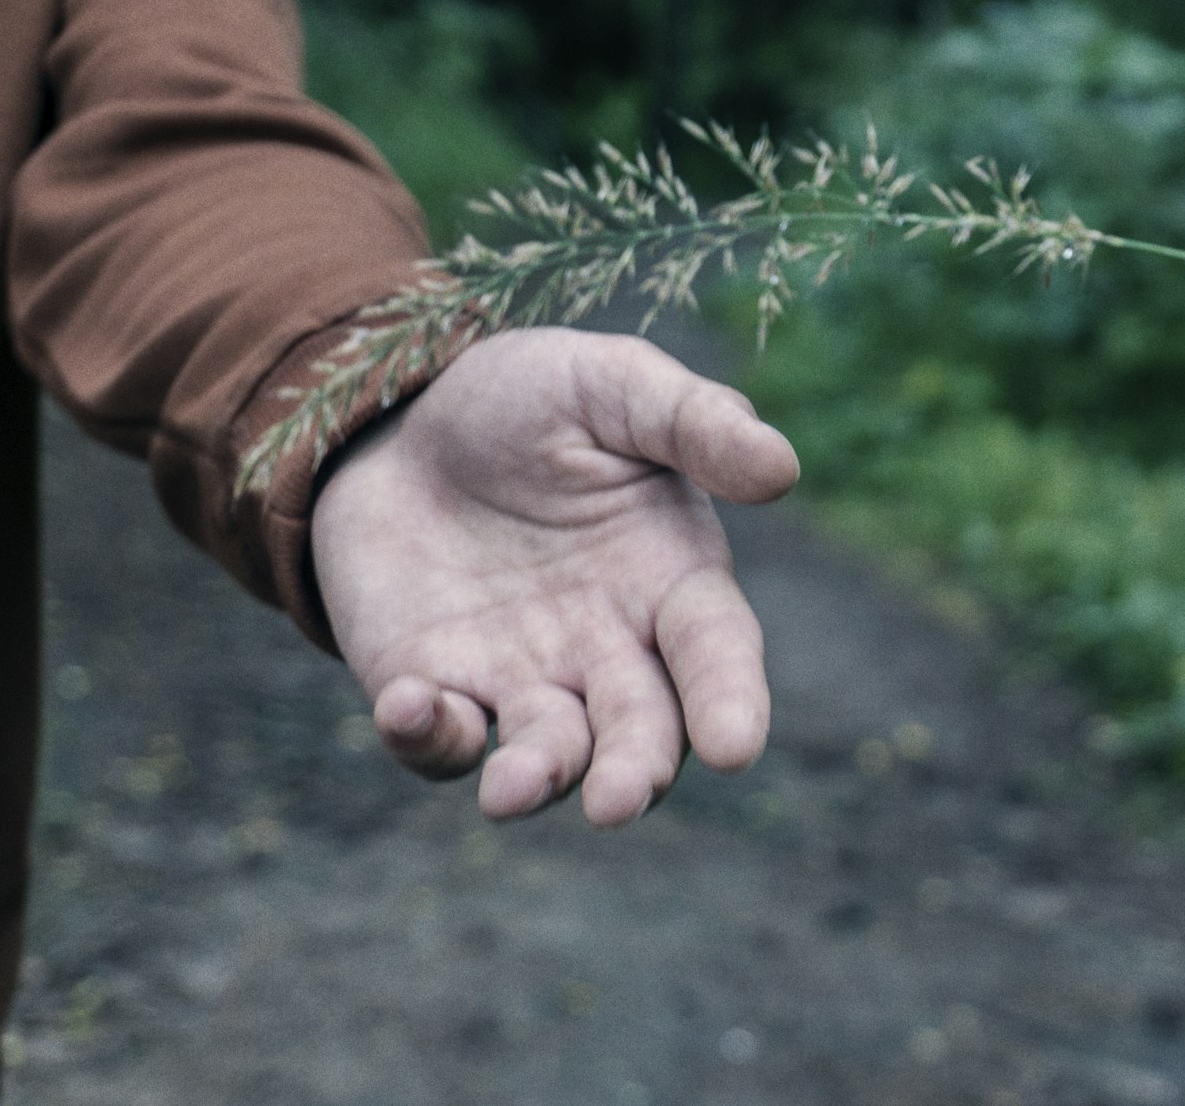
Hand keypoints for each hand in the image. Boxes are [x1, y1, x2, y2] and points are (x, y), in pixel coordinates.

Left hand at [309, 327, 799, 825]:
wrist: (402, 412)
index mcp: (672, 580)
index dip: (730, 701)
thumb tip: (782, 468)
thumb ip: (694, 423)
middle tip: (617, 800)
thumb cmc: (534, 398)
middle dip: (634, 771)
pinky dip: (427, 738)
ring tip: (512, 788)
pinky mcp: (434, 688)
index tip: (734, 747)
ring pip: (549, 755)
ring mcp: (523, 678)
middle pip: (641, 729)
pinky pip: (440, 741)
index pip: (716, 653)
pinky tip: (410, 704)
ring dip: (537, 779)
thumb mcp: (617, 384)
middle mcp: (610, 648)